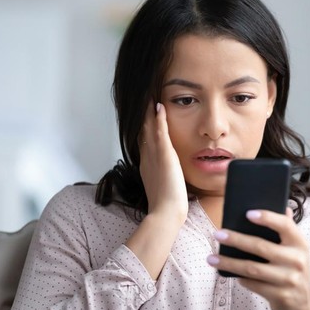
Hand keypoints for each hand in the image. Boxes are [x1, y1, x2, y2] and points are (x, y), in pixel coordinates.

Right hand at [139, 102, 187, 221]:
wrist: (165, 213)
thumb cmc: (167, 206)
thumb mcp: (163, 189)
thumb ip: (163, 180)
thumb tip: (168, 178)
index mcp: (147, 165)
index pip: (143, 141)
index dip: (142, 127)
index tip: (143, 116)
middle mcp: (147, 158)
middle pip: (142, 131)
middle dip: (142, 115)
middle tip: (141, 99)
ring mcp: (154, 156)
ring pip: (148, 128)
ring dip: (147, 111)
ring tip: (147, 96)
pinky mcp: (164, 155)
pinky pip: (160, 132)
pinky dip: (159, 118)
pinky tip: (159, 106)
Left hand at [207, 208, 309, 309]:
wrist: (303, 303)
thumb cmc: (293, 268)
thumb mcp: (295, 248)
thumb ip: (287, 228)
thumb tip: (282, 205)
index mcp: (300, 243)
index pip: (285, 225)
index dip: (267, 218)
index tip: (248, 213)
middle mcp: (297, 260)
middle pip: (261, 247)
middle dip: (236, 240)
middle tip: (218, 234)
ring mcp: (289, 279)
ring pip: (252, 268)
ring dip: (229, 262)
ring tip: (211, 258)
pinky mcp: (280, 295)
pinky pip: (253, 284)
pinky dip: (240, 277)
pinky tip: (230, 273)